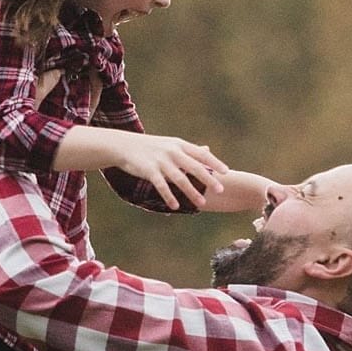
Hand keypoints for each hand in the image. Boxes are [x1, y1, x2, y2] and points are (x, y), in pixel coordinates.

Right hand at [105, 130, 227, 211]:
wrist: (125, 145)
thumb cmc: (151, 147)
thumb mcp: (171, 144)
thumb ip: (189, 150)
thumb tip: (208, 150)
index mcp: (179, 145)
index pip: (200, 154)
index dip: (214, 162)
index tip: (226, 172)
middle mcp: (172, 151)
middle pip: (194, 166)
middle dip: (208, 179)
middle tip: (220, 189)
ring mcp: (161, 161)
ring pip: (180, 178)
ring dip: (192, 191)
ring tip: (201, 203)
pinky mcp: (149, 170)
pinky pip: (162, 185)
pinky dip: (169, 196)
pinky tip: (175, 206)